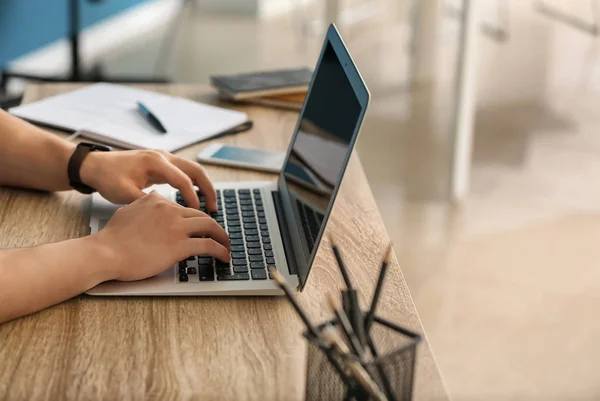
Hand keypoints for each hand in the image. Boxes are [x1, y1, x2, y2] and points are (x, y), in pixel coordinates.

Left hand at [80, 149, 216, 210]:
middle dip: (208, 190)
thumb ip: (147, 204)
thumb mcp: (124, 194)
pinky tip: (194, 201)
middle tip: (214, 208)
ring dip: (203, 187)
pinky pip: (184, 173)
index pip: (183, 180)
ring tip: (209, 206)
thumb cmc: (107, 178)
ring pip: (192, 170)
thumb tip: (167, 216)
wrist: (94, 166)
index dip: (192, 198)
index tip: (198, 214)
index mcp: (155, 162)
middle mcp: (163, 156)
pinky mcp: (161, 165)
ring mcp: (163, 159)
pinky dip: (193, 185)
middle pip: (196, 170)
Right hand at [95, 191, 230, 280]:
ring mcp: (176, 227)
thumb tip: (153, 197)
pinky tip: (225, 256)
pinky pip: (208, 246)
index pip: (184, 208)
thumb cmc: (111, 238)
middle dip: (214, 226)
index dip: (196, 219)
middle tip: (220, 235)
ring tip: (227, 246)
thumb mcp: (128, 210)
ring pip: (210, 227)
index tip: (202, 227)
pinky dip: (220, 251)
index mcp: (158, 201)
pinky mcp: (180, 246)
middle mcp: (170, 210)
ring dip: (223, 237)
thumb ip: (144, 204)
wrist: (105, 252)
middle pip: (201, 215)